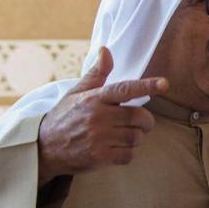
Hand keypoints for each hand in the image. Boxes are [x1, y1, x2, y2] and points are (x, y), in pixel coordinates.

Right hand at [37, 47, 167, 185]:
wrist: (44, 147)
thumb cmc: (65, 117)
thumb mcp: (77, 92)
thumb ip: (96, 74)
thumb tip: (106, 50)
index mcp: (94, 98)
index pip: (124, 89)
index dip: (146, 86)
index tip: (164, 84)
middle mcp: (97, 117)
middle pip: (139, 117)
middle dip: (145, 122)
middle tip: (140, 123)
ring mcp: (98, 138)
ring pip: (136, 137)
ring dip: (135, 138)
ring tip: (121, 136)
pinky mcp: (100, 157)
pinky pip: (129, 155)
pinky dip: (127, 154)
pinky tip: (115, 149)